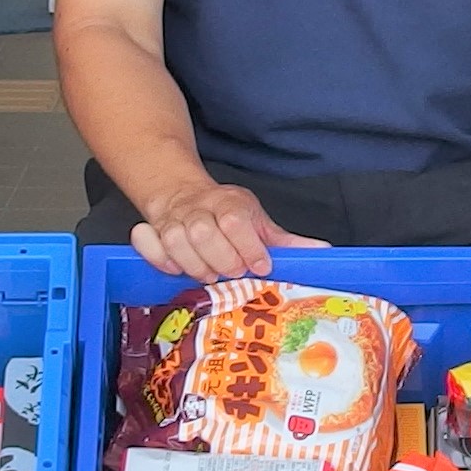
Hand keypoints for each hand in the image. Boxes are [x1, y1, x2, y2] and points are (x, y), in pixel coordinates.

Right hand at [131, 178, 322, 284]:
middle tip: (232, 274)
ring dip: (194, 264)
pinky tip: (174, 267)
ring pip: (177, 240)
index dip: (248, 246)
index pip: (235, 220)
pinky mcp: (153, 231)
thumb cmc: (227, 215)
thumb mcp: (259, 223)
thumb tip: (323, 251)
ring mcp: (174, 220)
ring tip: (208, 275)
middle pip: (204, 232)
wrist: (183, 195)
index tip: (260, 265)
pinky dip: (159, 256)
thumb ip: (285, 241)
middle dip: (221, 259)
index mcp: (230, 204)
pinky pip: (147, 242)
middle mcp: (200, 209)